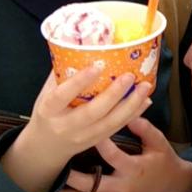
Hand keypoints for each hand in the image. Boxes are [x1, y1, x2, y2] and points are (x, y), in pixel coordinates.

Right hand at [2, 68, 151, 191]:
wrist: (46, 146)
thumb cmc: (48, 112)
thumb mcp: (47, 93)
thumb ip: (62, 73)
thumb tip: (80, 45)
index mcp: (48, 110)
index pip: (62, 95)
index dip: (79, 81)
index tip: (97, 66)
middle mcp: (66, 125)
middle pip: (93, 111)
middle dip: (114, 94)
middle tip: (130, 76)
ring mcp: (83, 136)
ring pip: (111, 122)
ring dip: (131, 104)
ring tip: (144, 86)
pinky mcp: (97, 140)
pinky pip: (118, 127)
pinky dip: (134, 113)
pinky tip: (145, 100)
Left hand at [57, 117, 191, 191]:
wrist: (172, 186)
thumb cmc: (164, 161)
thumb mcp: (159, 142)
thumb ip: (143, 128)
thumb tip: (127, 112)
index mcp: (133, 168)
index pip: (111, 155)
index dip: (98, 142)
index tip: (85, 129)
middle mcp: (121, 186)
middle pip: (90, 184)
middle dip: (71, 175)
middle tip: (58, 160)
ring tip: (53, 179)